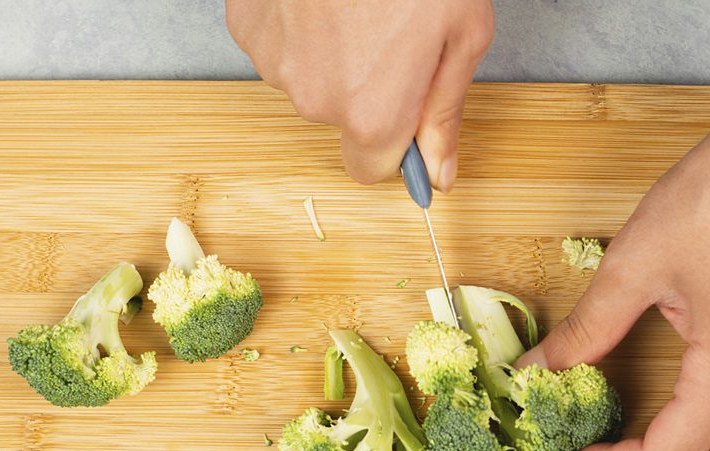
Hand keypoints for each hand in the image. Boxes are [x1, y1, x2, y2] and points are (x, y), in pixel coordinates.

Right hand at [226, 0, 493, 189]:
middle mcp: (315, 100)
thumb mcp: (463, 36)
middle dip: (365, 87)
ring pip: (307, 77)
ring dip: (331, 52)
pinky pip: (278, 41)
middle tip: (391, 30)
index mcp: (372, 115)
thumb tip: (439, 174)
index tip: (405, 108)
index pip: (370, 169)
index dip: (392, 142)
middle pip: (339, 118)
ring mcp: (273, 61)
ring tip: (357, 3)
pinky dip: (299, 23)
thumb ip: (444, 114)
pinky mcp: (247, 22)